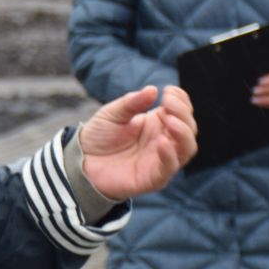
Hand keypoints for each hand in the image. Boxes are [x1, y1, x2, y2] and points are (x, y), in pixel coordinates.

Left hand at [79, 85, 198, 199]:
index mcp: (158, 124)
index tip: (169, 90)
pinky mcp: (153, 178)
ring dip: (183, 133)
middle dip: (183, 113)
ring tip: (169, 120)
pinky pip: (169, 168)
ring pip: (187, 148)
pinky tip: (161, 141)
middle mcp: (164, 141)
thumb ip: (132, 103)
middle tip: (168, 102)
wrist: (80, 162)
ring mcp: (161, 160)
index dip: (181, 100)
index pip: (182, 111)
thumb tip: (152, 90)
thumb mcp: (112, 113)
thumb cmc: (99, 136)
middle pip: (188, 128)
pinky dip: (169, 155)